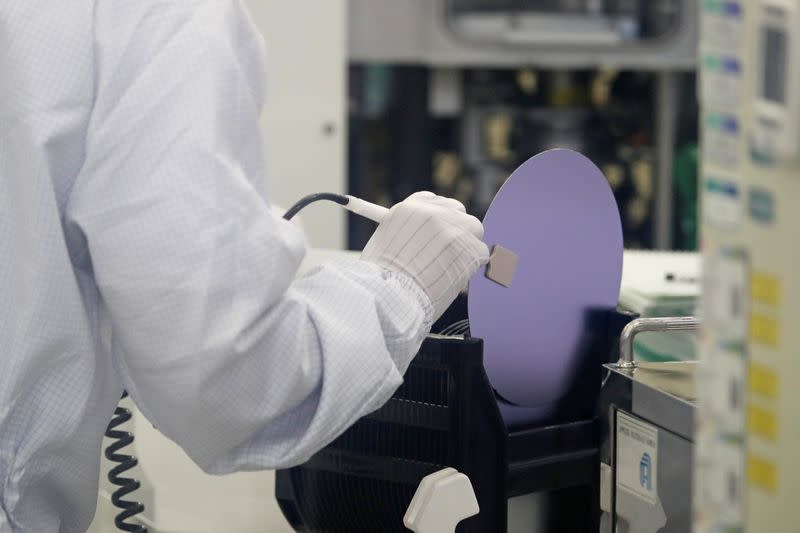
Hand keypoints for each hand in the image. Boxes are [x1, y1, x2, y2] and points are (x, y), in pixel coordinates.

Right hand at [361, 192, 489, 320]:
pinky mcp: (469, 248)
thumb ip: (407, 234)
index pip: (433, 202)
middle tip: (451, 250)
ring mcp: (453, 229)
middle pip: (458, 211)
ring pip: (473, 231)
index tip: (440, 230)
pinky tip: (457, 277)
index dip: (439, 218)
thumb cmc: (381, 279)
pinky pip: (481, 253)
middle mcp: (432, 213)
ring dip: (466, 248)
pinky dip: (473, 266)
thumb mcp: (384, 243)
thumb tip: (427, 240)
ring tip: (450, 269)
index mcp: (409, 209)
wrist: (388, 296)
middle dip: (456, 229)